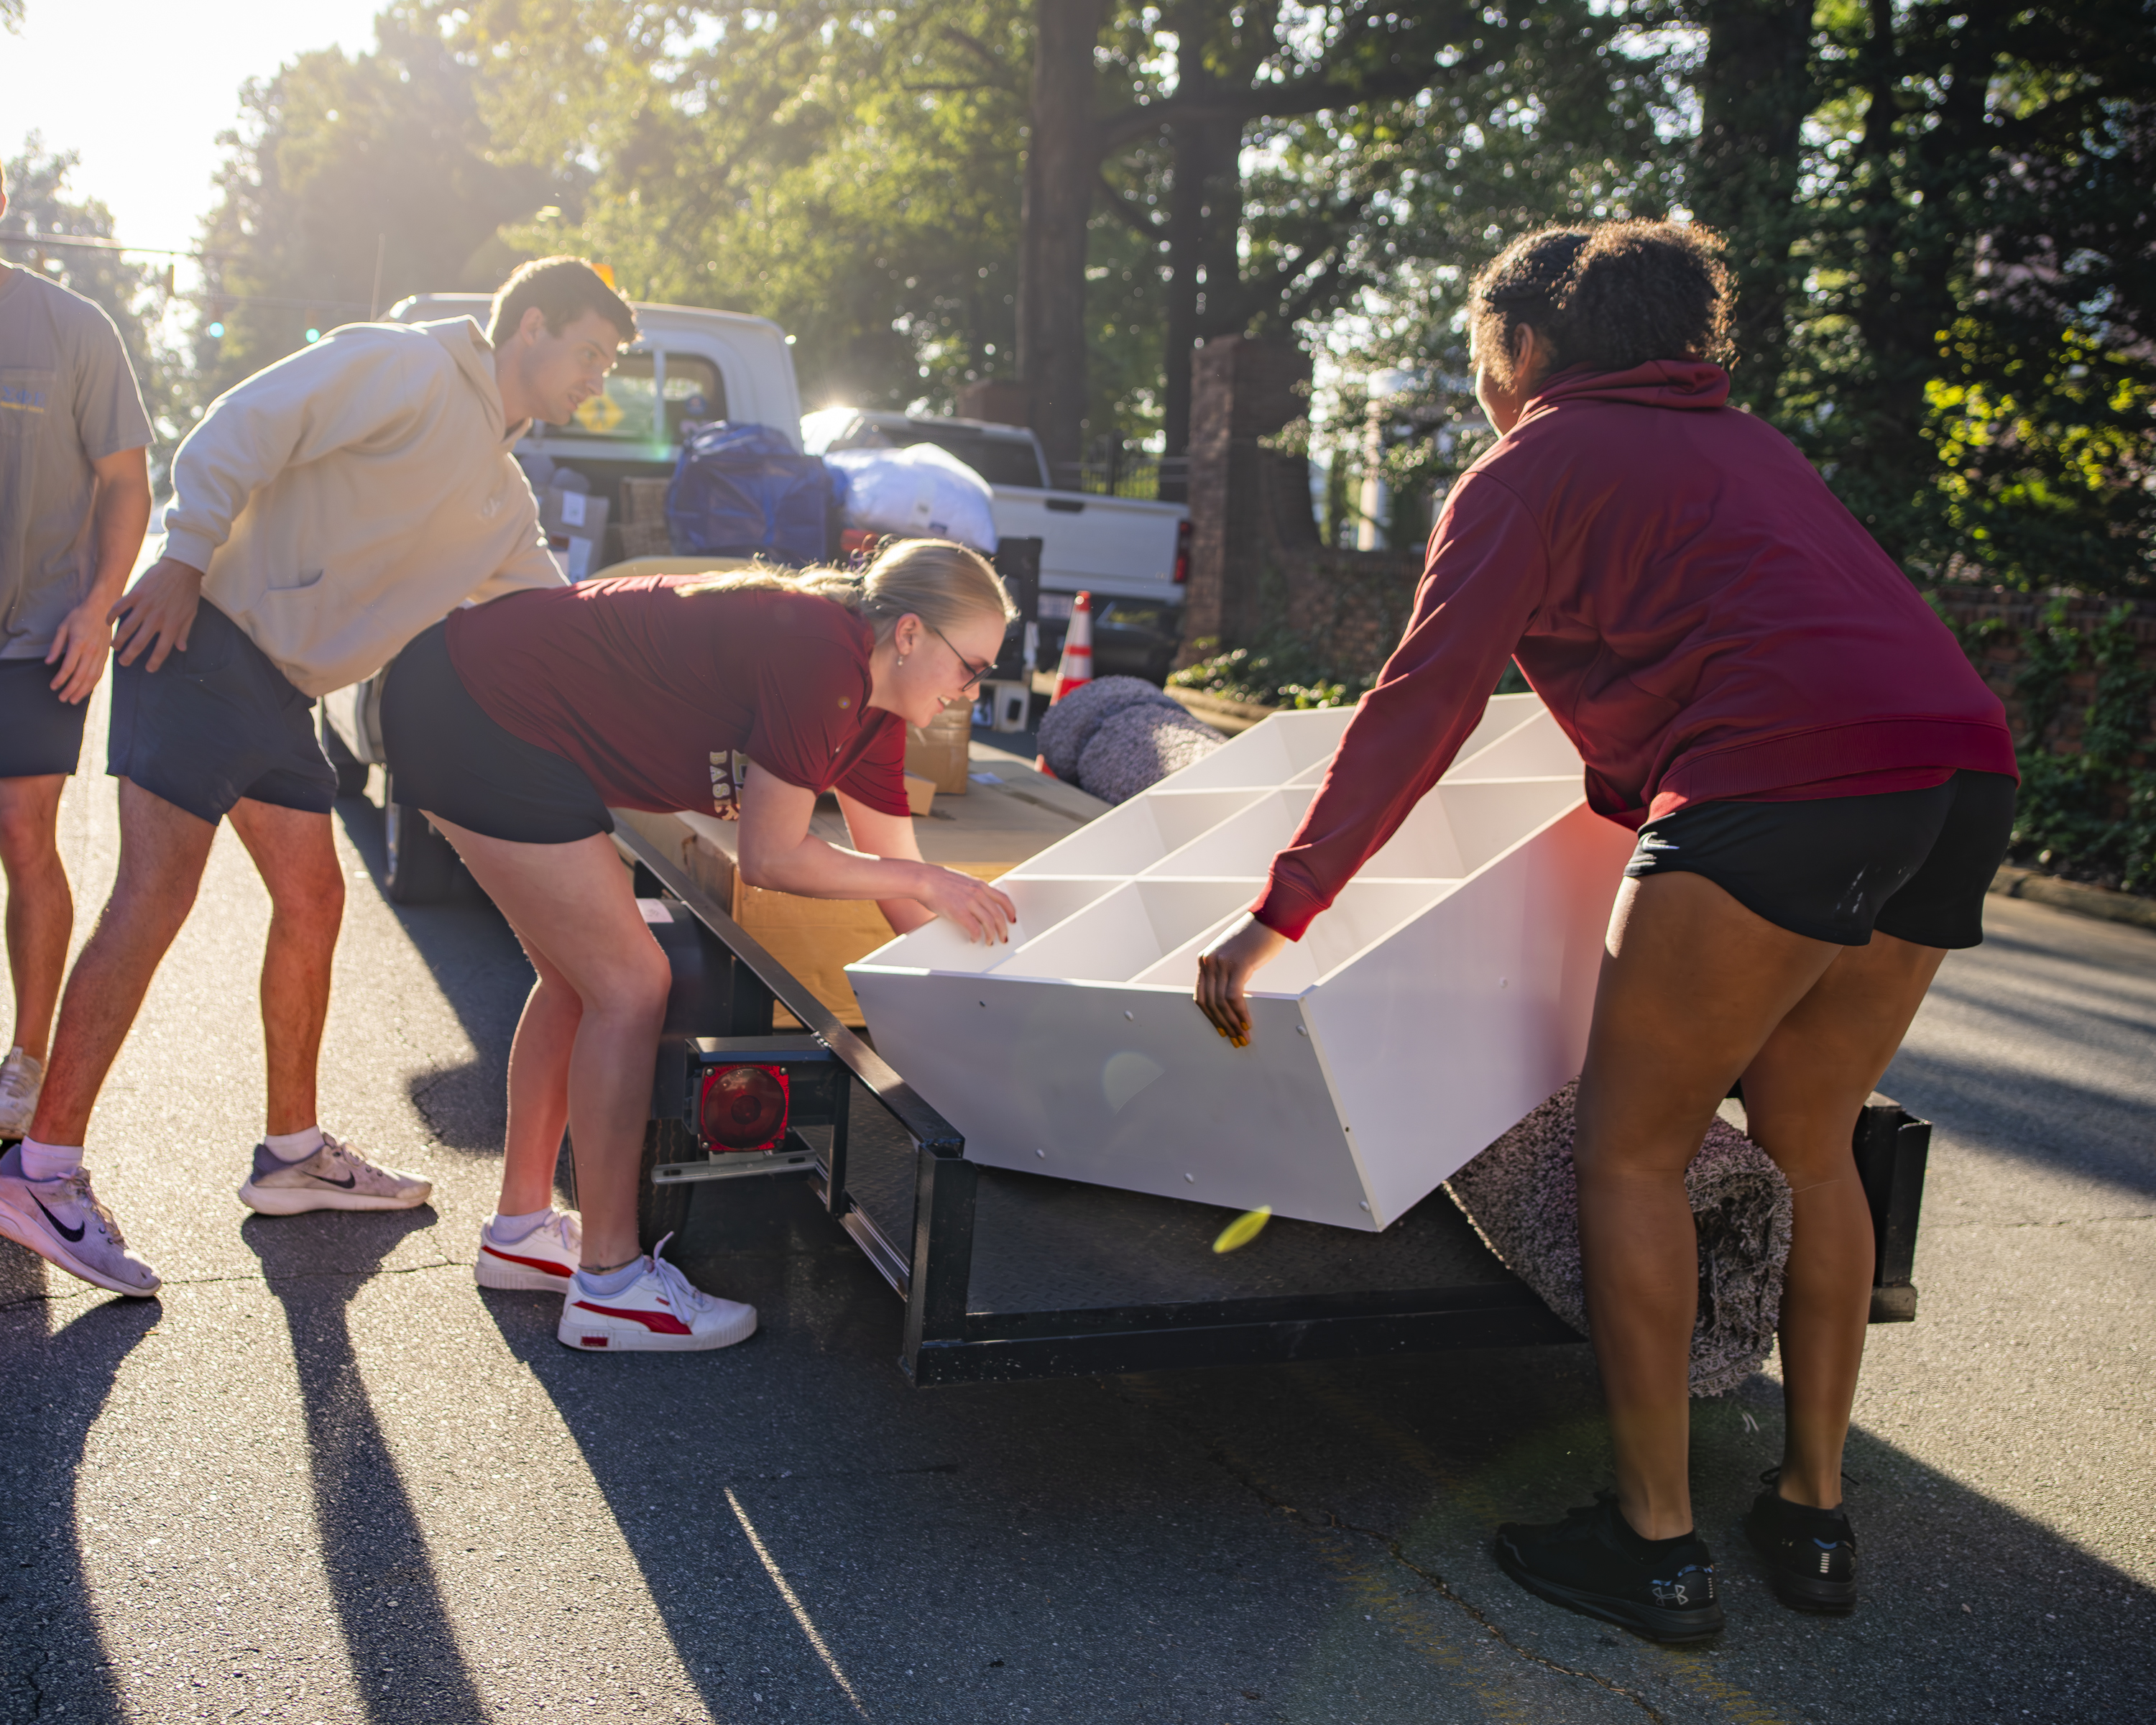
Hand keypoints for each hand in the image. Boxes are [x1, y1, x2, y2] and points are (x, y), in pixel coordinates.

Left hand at [43, 595, 115, 703]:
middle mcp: (91, 651)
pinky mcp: (106, 655)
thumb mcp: (63, 627)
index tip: (53, 686)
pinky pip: (100, 673)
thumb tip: (48, 662)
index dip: (60, 679)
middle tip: (62, 699)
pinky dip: (93, 684)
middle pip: (81, 676)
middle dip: (71, 690)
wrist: (103, 608)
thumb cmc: (80, 616)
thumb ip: (56, 646)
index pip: (68, 667)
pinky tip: (86, 690)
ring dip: (82, 691)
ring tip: (74, 700)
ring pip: (92, 677)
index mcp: (79, 643)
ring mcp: (101, 654)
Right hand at [109, 557, 204, 672]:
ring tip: (114, 647)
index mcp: (172, 625)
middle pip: (140, 642)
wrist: (182, 567)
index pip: (162, 649)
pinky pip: (119, 607)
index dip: (155, 661)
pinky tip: (107, 623)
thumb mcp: (191, 613)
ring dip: (118, 639)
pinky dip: (111, 615)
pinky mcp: (135, 594)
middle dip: (130, 655)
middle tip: (123, 663)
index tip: (149, 669)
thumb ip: (184, 632)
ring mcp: (145, 606)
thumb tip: (181, 648)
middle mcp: (157, 618)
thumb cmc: (188, 591)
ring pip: (127, 628)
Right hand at [914, 866, 1017, 944]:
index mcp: (980, 885)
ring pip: (990, 923)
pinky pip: (974, 928)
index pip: (1003, 899)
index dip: (1010, 911)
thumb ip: (972, 890)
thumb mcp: (962, 881)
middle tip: (1003, 937)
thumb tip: (978, 901)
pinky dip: (976, 936)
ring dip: (992, 935)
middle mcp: (978, 893)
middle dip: (1003, 929)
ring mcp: (969, 902)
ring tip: (990, 942)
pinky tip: (974, 939)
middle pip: (998, 915)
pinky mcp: (959, 912)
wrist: (923, 879)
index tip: (1012, 919)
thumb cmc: (938, 881)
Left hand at [1194, 913, 1288, 1047]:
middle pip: (1210, 1003)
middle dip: (1222, 1024)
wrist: (1270, 918)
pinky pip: (1234, 997)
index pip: (1202, 996)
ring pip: (1221, 1003)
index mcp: (1205, 960)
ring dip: (1233, 1023)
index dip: (1211, 1017)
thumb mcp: (1232, 955)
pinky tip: (1247, 1023)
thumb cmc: (1255, 937)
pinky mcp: (1238, 965)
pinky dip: (1240, 1013)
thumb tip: (1230, 999)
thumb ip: (1226, 972)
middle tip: (1235, 1039)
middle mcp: (1209, 962)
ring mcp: (1222, 963)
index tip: (1221, 1029)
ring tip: (1244, 1036)